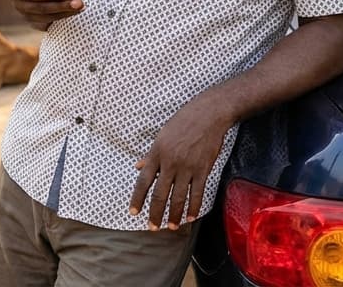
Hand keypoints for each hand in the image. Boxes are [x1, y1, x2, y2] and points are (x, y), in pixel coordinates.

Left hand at [129, 97, 232, 230]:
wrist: (209, 114)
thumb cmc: (184, 121)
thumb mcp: (162, 135)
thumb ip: (150, 154)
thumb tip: (138, 167)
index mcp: (157, 153)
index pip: (143, 181)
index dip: (137, 199)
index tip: (133, 212)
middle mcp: (170, 162)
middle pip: (159, 194)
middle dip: (155, 213)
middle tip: (152, 227)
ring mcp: (187, 167)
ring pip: (178, 197)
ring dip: (174, 214)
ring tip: (171, 226)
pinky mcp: (203, 169)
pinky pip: (196, 192)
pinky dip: (193, 207)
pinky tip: (189, 217)